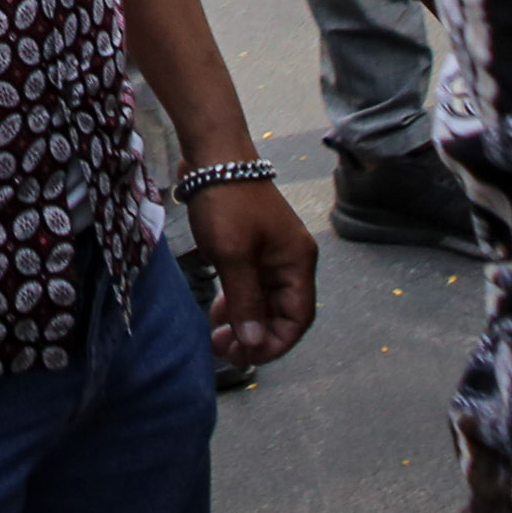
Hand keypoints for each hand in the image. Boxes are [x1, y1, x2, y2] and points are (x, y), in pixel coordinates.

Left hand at [184, 177, 317, 368]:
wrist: (213, 155)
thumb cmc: (227, 202)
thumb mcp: (234, 254)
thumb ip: (245, 300)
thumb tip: (253, 342)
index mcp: (298, 262)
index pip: (298, 318)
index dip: (275, 343)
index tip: (245, 357)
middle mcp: (291, 261)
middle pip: (280, 313)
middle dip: (255, 336)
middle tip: (223, 352)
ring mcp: (271, 255)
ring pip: (263, 302)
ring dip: (244, 323)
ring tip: (217, 339)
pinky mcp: (251, 248)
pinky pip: (250, 286)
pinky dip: (236, 303)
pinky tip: (217, 315)